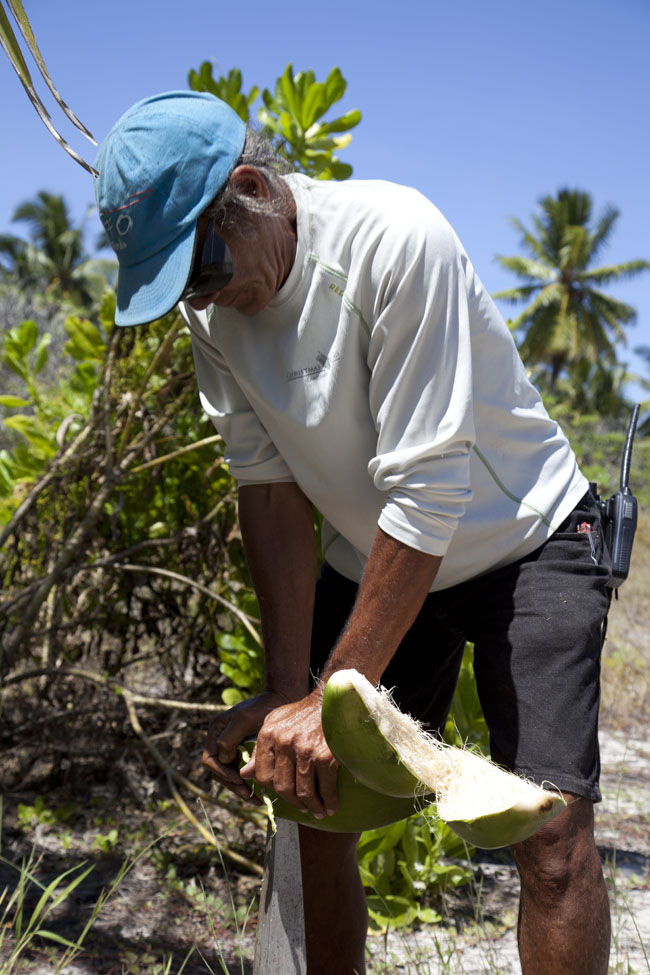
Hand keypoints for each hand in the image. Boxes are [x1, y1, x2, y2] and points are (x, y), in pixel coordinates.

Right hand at [202, 690, 289, 803]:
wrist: (282, 699)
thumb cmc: (263, 707)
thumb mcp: (244, 719)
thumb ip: (229, 737)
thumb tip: (222, 758)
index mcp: (216, 730)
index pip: (210, 759)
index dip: (223, 772)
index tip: (240, 780)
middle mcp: (220, 739)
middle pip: (218, 771)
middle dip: (232, 784)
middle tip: (250, 795)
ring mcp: (231, 746)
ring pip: (228, 775)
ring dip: (239, 788)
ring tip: (256, 799)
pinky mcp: (243, 752)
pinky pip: (239, 772)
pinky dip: (247, 783)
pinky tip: (259, 792)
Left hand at [240, 692, 338, 818]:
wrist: (329, 701)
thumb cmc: (300, 714)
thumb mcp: (273, 724)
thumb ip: (258, 749)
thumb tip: (244, 773)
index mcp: (268, 735)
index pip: (263, 776)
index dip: (273, 789)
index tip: (285, 794)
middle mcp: (284, 743)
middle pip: (283, 788)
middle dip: (295, 803)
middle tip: (304, 808)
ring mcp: (305, 750)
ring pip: (304, 792)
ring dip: (312, 807)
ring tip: (318, 811)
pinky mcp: (325, 755)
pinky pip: (325, 787)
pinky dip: (329, 801)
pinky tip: (331, 806)